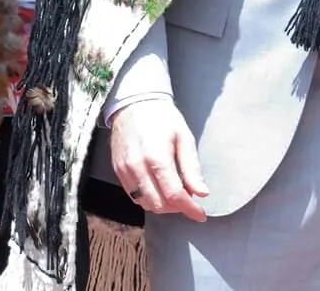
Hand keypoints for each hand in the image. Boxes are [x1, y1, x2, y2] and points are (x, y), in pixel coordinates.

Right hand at [111, 101, 209, 220]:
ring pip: (144, 204)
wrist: (134, 104)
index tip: (201, 215)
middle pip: (158, 204)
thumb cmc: (163, 118)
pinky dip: (148, 198)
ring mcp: (125, 172)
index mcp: (157, 158)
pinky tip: (159, 189)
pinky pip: (133, 196)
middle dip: (176, 207)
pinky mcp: (117, 172)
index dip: (189, 208)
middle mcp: (137, 168)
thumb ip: (191, 168)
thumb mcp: (184, 137)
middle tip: (190, 200)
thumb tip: (202, 192)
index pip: (174, 195)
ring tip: (176, 194)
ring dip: (162, 205)